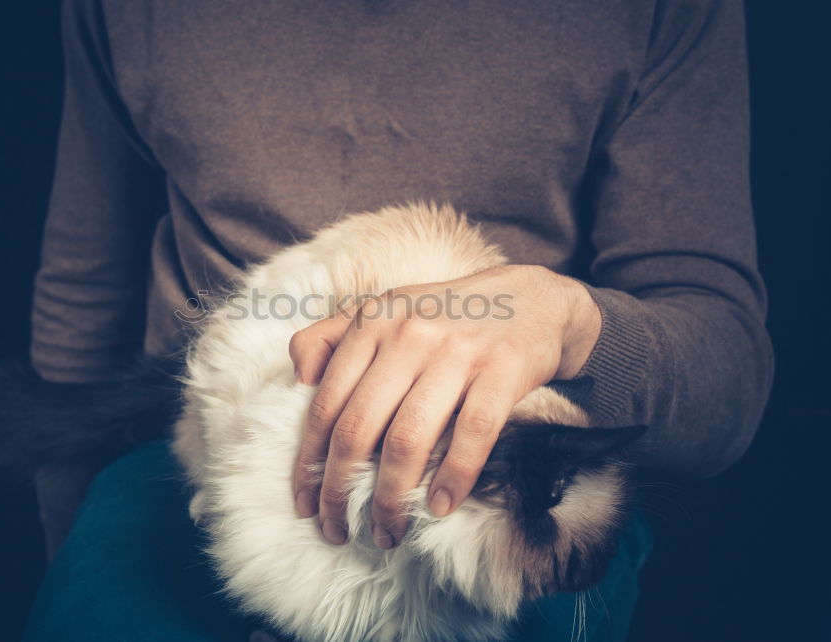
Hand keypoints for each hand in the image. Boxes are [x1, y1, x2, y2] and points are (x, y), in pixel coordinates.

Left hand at [289, 264, 600, 548]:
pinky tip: (440, 506)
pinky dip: (454, 477)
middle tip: (338, 529)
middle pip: (359, 428)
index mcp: (371, 322)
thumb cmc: (446, 317)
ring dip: (392, 498)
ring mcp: (457, 351)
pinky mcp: (503, 369)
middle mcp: (408, 334)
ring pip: (408, 439)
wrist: (532, 299)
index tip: (304, 502)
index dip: (309, 461)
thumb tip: (298, 376)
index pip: (326, 404)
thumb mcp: (384, 311)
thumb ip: (331, 336)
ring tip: (387, 531)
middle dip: (341, 490)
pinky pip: (472, 434)